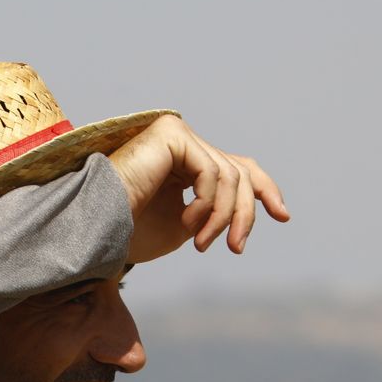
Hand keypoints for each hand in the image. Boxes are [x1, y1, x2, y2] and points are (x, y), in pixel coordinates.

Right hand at [108, 115, 289, 263]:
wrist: (98, 228)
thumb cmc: (133, 231)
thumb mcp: (190, 226)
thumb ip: (218, 211)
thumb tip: (251, 208)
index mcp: (187, 163)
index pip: (238, 168)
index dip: (265, 190)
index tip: (283, 216)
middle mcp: (184, 143)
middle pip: (240, 173)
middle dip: (245, 214)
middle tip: (236, 248)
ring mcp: (178, 134)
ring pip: (230, 176)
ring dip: (222, 217)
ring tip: (201, 244)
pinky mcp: (172, 134)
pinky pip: (212, 172)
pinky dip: (207, 205)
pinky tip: (187, 224)